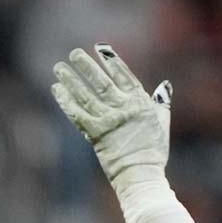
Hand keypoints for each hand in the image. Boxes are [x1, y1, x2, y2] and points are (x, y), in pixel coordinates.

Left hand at [50, 43, 171, 182]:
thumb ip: (160, 102)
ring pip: (86, 95)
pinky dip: (66, 101)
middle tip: (74, 53)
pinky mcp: (95, 134)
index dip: (112, 61)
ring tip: (59, 67)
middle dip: (87, 66)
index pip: (124, 75)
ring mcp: (108, 121)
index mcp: (140, 103)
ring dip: (71, 80)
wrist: (141, 174)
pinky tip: (57, 89)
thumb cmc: (153, 151)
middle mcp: (123, 108)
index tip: (100, 48)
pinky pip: (77, 114)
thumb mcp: (161, 123)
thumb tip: (164, 85)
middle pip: (101, 82)